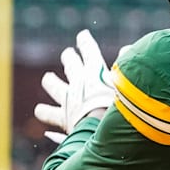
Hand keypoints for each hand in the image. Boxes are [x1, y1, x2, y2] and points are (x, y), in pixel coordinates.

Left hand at [33, 29, 117, 143]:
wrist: (104, 133)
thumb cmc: (122, 109)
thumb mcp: (127, 83)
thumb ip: (126, 63)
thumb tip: (126, 49)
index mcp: (95, 71)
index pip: (89, 50)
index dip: (85, 42)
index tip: (82, 35)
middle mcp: (78, 83)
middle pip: (70, 64)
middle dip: (69, 57)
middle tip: (68, 54)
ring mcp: (68, 100)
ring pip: (53, 86)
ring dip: (51, 81)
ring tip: (48, 78)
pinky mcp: (62, 118)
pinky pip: (49, 114)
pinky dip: (47, 114)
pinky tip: (43, 115)